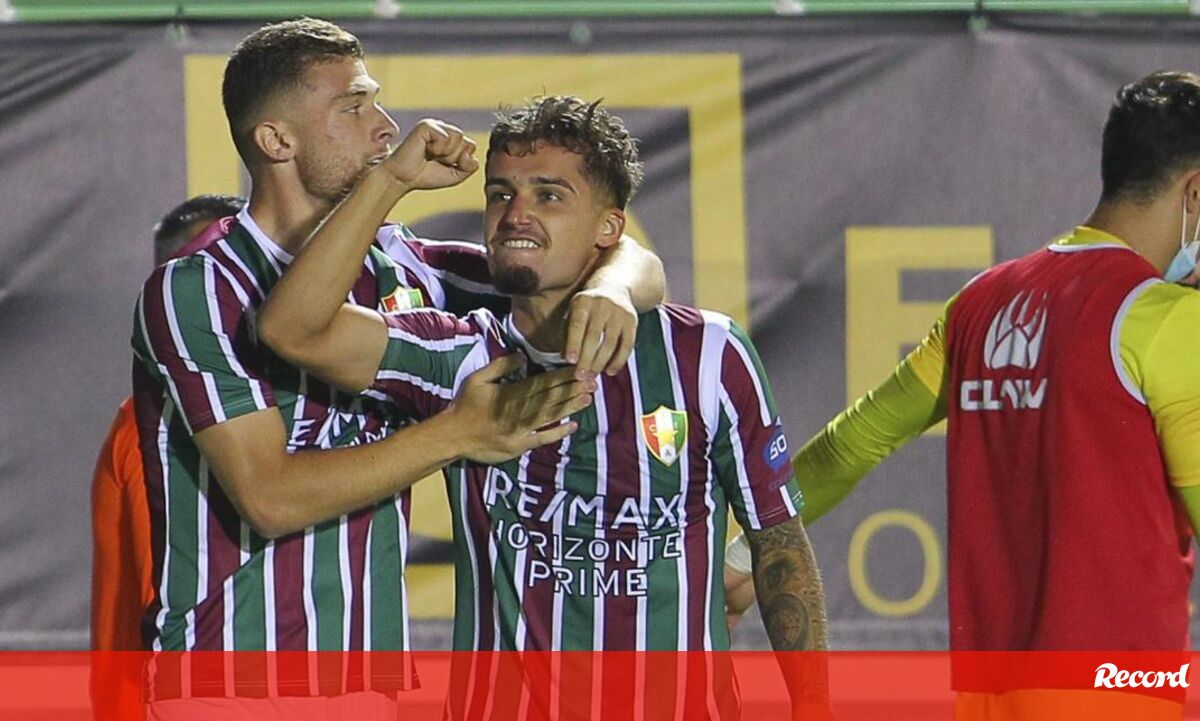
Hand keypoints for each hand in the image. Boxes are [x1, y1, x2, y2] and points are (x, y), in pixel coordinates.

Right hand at [382, 119, 477, 191]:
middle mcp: (444, 130)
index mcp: (452, 139)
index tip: (444, 165)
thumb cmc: (426, 176)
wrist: (403, 178)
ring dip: (446, 153)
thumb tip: (472, 156)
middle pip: (467, 143)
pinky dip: (437, 148)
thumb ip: (469, 167)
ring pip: (459, 137)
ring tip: (431, 155)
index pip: (471, 147)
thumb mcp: (455, 175)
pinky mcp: (426, 125)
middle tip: (435, 161)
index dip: (461, 161)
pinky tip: (425, 150)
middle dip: (453, 158)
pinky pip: (445, 137)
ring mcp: (435, 125)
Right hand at [449, 354, 595, 463]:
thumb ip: (500, 366)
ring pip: (550, 416)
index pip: (542, 382)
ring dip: (570, 408)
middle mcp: (518, 412)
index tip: (580, 370)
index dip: (563, 376)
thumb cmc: (465, 404)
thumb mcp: (477, 379)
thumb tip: (522, 356)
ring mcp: (519, 431)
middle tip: (593, 382)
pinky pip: (541, 439)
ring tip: (588, 399)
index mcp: (510, 393)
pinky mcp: (518, 446)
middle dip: (573, 389)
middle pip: (550, 398)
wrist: (452, 435)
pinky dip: (557, 432)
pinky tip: (573, 426)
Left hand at [565, 286, 637, 375]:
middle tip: (580, 376)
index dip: (573, 344)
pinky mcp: (632, 320)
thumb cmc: (587, 308)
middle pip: (594, 336)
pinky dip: (618, 361)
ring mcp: (619, 312)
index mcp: (583, 301)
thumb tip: (564, 358)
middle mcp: (602, 304)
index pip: (577, 324)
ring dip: (601, 363)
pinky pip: (627, 345)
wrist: (613, 289)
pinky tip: (610, 371)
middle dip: (587, 359)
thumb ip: (567, 334)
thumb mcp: (573, 312)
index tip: (570, 361)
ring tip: (592, 376)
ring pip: (610, 343)